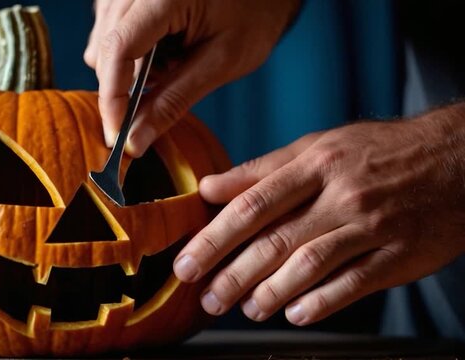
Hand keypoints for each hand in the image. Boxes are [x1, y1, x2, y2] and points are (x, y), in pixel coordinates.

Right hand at [85, 0, 300, 156]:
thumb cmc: (252, 16)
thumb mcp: (221, 62)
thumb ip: (174, 102)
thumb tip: (135, 141)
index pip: (119, 48)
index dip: (113, 97)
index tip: (117, 136)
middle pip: (105, 51)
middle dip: (127, 86)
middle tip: (171, 85)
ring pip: (102, 47)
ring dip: (131, 69)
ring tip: (174, 59)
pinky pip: (107, 36)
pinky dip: (130, 54)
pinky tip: (162, 48)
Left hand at [173, 103, 464, 324]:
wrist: (457, 158)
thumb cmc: (378, 151)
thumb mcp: (319, 146)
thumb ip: (262, 169)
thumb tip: (210, 187)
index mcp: (316, 164)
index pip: (253, 203)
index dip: (215, 237)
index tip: (188, 262)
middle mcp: (341, 194)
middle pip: (275, 239)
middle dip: (233, 273)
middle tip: (207, 297)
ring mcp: (373, 226)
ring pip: (311, 264)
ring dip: (271, 292)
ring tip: (246, 307)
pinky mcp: (400, 255)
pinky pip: (355, 283)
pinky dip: (321, 303)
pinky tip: (295, 314)